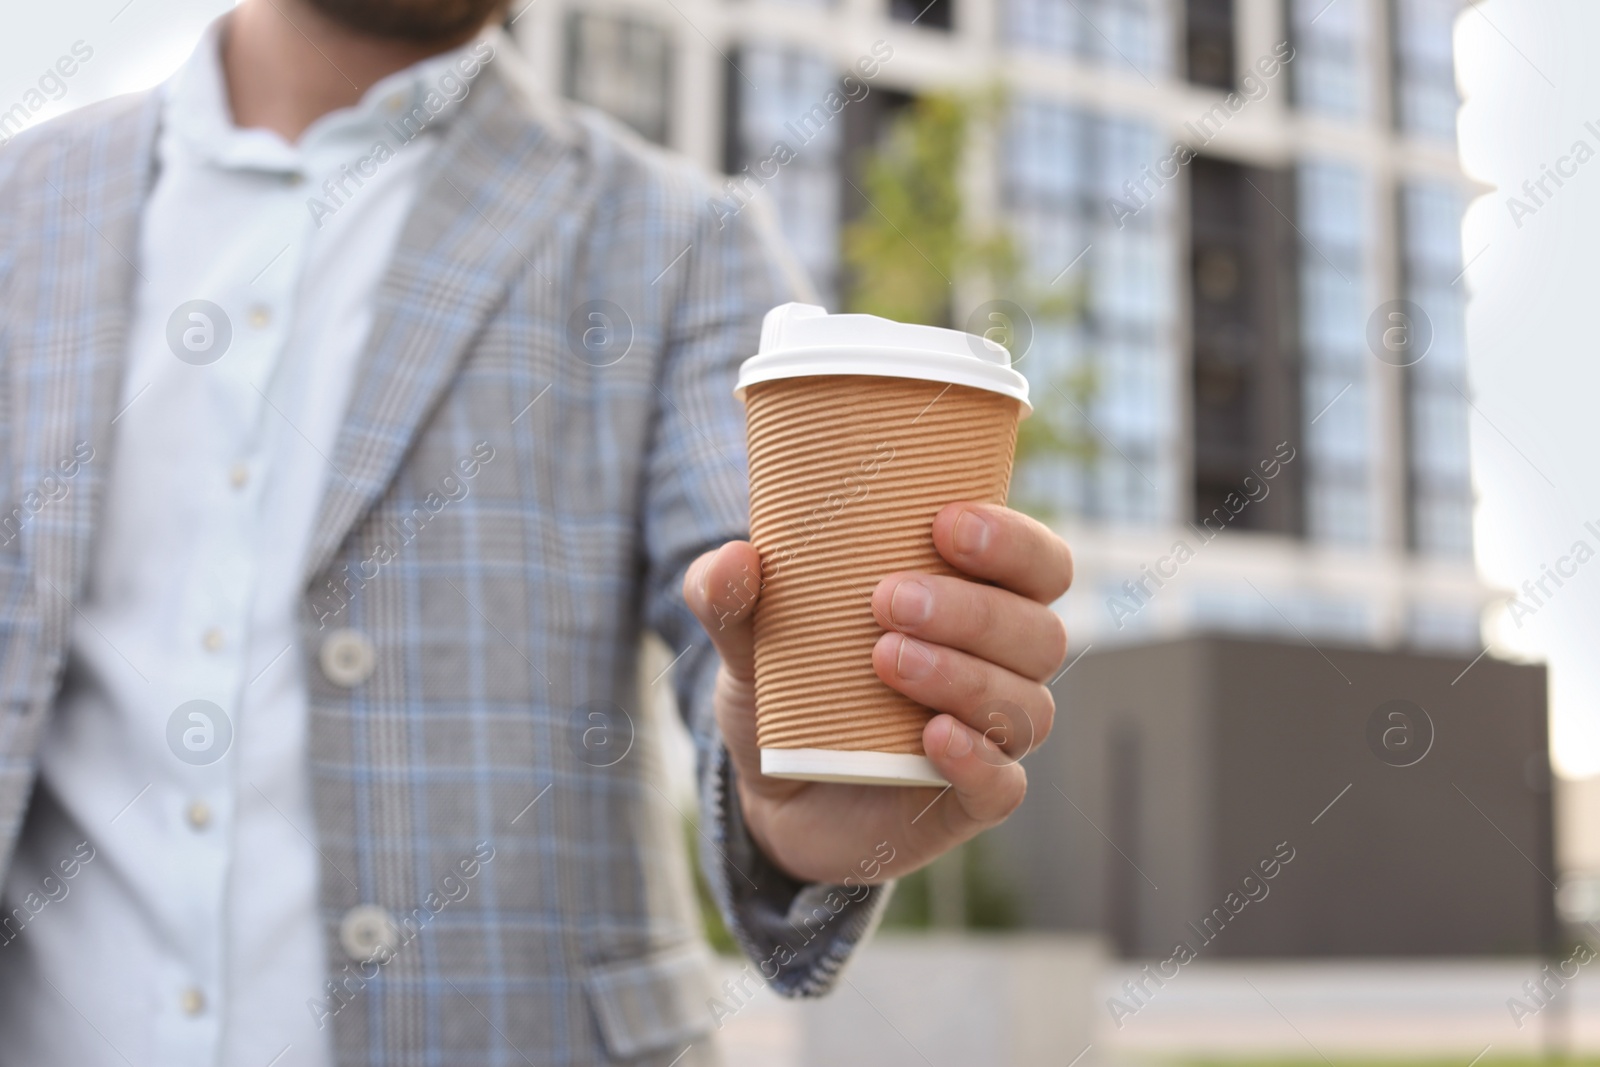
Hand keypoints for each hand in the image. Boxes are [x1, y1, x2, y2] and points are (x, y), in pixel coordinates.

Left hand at [683, 502, 1072, 886]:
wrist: (772, 790)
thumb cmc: (792, 686)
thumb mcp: (750, 637)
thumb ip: (728, 594)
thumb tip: (734, 558)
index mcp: (978, 603)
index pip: (1040, 565)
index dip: (1013, 543)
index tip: (944, 524)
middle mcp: (1002, 667)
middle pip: (1039, 632)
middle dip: (972, 610)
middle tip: (888, 599)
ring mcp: (991, 737)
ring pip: (1025, 705)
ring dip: (965, 676)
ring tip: (886, 659)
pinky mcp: (969, 802)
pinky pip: (1003, 784)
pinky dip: (976, 758)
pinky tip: (932, 736)